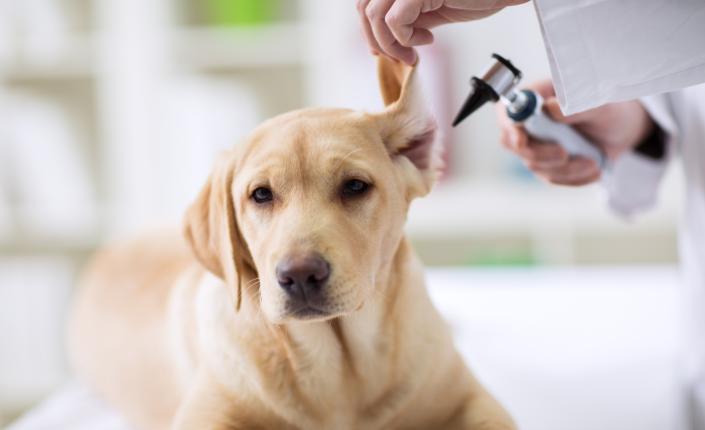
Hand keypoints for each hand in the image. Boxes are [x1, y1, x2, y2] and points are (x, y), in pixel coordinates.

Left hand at [357, 0, 528, 63]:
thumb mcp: (429, 10)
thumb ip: (404, 19)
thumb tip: (379, 44)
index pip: (364, 3)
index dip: (369, 30)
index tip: (389, 50)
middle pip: (363, 8)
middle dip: (377, 40)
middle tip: (401, 55)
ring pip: (374, 16)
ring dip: (392, 44)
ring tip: (414, 52)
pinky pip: (394, 20)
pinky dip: (406, 38)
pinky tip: (429, 39)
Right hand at [497, 80, 655, 185]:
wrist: (623, 129)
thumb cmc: (608, 108)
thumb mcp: (598, 103)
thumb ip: (573, 105)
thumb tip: (549, 108)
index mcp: (533, 99)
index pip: (508, 115)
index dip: (511, 129)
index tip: (522, 141)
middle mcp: (529, 124)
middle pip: (516, 146)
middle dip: (541, 154)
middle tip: (564, 153)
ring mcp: (537, 147)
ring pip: (536, 166)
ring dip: (565, 168)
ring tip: (592, 161)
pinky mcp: (549, 165)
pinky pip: (553, 178)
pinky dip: (574, 178)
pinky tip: (593, 169)